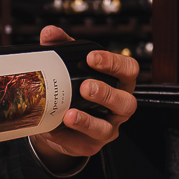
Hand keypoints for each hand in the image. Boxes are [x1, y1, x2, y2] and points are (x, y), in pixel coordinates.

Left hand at [29, 26, 140, 163]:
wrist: (60, 122)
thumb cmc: (73, 90)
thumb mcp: (70, 66)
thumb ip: (61, 48)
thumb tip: (50, 32)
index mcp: (119, 82)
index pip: (129, 70)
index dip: (114, 63)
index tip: (92, 57)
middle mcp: (118, 107)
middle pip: (126, 102)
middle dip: (106, 94)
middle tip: (85, 86)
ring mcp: (107, 128)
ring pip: (107, 128)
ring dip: (88, 121)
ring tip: (69, 114)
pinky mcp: (91, 146)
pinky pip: (83, 144)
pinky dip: (67, 137)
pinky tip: (54, 128)